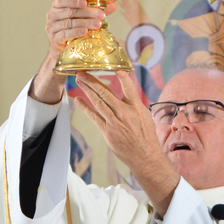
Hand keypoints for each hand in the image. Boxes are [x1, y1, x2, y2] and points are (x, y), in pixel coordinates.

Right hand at [31, 0, 113, 104]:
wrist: (62, 49)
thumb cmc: (74, 29)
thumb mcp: (83, 17)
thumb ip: (96, 10)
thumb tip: (113, 5)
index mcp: (57, 6)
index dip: (73, 0)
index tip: (86, 2)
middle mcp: (52, 15)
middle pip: (70, 12)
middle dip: (87, 12)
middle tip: (101, 15)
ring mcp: (52, 27)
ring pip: (69, 23)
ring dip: (85, 23)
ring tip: (98, 24)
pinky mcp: (54, 39)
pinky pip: (65, 34)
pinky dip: (76, 32)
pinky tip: (85, 32)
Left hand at [74, 72, 178, 211]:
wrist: (144, 156)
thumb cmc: (146, 136)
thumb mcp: (145, 116)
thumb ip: (134, 104)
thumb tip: (127, 93)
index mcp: (136, 107)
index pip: (128, 87)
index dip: (122, 76)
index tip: (115, 68)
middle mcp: (124, 112)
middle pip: (105, 92)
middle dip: (92, 80)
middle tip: (82, 71)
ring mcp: (114, 121)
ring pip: (97, 101)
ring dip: (86, 89)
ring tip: (79, 80)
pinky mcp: (107, 131)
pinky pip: (93, 116)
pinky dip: (85, 107)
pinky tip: (78, 100)